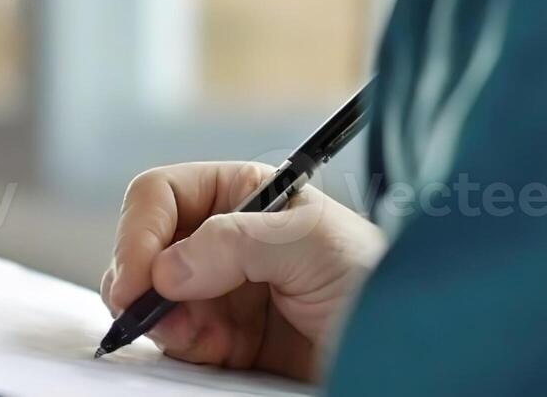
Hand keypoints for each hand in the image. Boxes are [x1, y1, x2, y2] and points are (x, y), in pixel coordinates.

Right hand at [98, 161, 384, 381]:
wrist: (407, 351)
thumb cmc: (378, 282)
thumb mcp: (314, 246)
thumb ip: (238, 243)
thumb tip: (166, 268)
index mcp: (243, 195)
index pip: (161, 195)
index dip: (140, 231)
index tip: (139, 276)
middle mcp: (223, 238)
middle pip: (146, 247)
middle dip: (140, 279)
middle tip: (143, 311)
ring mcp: (220, 289)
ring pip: (151, 296)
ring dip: (159, 317)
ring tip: (192, 335)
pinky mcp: (224, 338)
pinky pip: (174, 338)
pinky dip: (177, 346)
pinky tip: (207, 349)